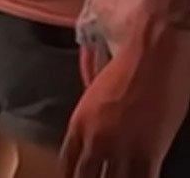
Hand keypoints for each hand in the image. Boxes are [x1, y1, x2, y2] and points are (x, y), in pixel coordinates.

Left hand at [62, 32, 189, 177]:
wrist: (153, 54)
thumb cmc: (126, 66)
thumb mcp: (96, 96)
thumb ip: (92, 117)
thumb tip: (95, 133)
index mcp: (78, 123)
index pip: (67, 163)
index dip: (72, 176)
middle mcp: (94, 139)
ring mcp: (120, 148)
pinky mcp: (148, 153)